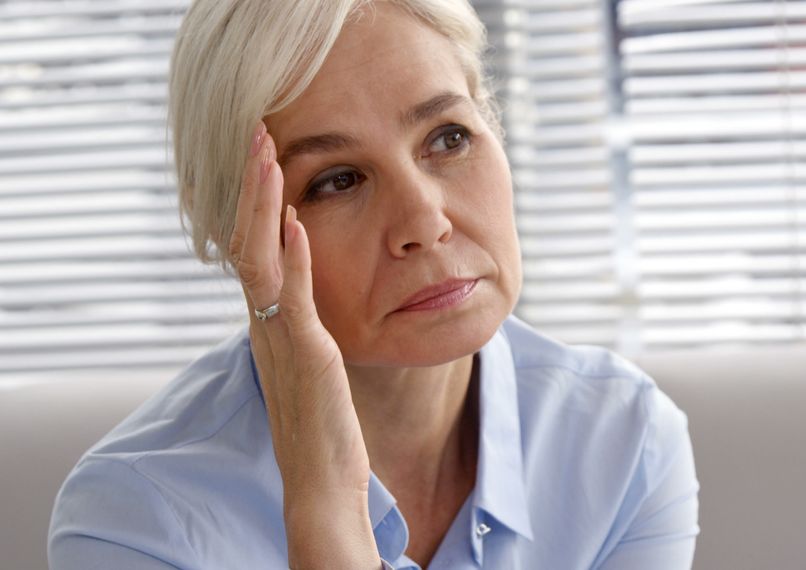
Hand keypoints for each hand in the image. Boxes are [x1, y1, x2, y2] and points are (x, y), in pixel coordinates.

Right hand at [230, 121, 380, 568]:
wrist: (320, 479)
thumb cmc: (323, 422)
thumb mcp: (313, 358)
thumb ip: (305, 318)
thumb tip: (306, 283)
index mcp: (270, 319)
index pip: (255, 244)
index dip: (256, 197)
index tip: (264, 150)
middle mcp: (266, 322)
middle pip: (249, 239)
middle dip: (254, 183)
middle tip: (257, 131)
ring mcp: (281, 337)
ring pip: (261, 258)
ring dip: (265, 204)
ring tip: (267, 156)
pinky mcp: (305, 355)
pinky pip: (294, 299)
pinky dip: (294, 258)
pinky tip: (298, 221)